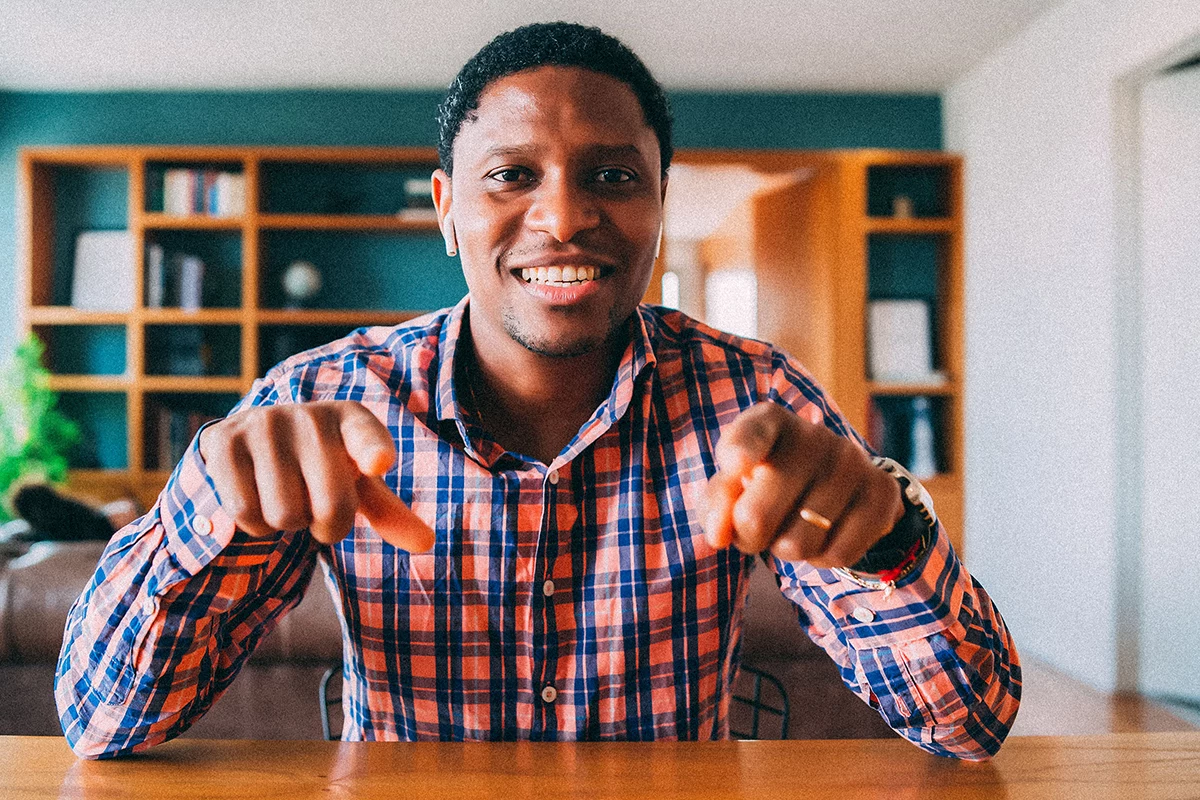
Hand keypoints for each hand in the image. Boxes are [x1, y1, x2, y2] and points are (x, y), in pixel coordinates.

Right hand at [198, 401, 434, 551]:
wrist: (255, 442)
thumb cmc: (321, 468)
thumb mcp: (357, 485)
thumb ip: (389, 513)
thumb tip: (427, 543)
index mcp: (353, 420)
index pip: (366, 436)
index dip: (373, 450)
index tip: (379, 463)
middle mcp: (310, 415)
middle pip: (330, 505)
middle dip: (327, 526)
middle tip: (318, 511)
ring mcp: (264, 424)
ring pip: (285, 514)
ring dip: (287, 524)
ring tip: (287, 497)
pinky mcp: (224, 440)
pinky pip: (246, 511)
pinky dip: (255, 524)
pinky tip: (258, 499)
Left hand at [703, 402, 901, 566]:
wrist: (835, 481)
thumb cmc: (767, 482)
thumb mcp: (733, 485)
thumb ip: (716, 504)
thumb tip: (719, 535)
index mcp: (768, 421)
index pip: (751, 434)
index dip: (740, 453)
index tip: (734, 466)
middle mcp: (813, 434)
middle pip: (756, 517)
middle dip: (748, 537)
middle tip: (757, 528)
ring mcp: (852, 461)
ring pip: (797, 544)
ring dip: (785, 549)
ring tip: (792, 526)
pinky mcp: (883, 492)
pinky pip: (838, 555)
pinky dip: (821, 559)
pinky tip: (823, 535)